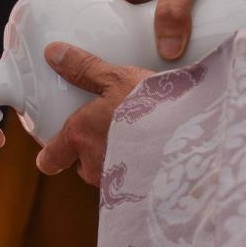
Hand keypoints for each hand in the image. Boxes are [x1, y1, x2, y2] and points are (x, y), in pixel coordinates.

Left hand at [36, 43, 151, 185]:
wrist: (194, 136)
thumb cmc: (153, 105)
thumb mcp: (117, 78)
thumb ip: (84, 69)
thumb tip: (53, 52)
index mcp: (80, 137)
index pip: (51, 160)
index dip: (52, 156)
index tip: (54, 151)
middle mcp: (94, 166)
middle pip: (83, 167)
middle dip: (92, 154)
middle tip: (109, 133)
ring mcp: (118, 184)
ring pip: (107, 176)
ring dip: (117, 163)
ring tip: (137, 142)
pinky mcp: (141, 193)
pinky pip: (132, 185)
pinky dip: (139, 173)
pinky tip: (155, 156)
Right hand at [99, 0, 224, 60]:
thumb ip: (173, 13)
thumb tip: (167, 53)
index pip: (107, 22)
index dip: (122, 44)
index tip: (139, 64)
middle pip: (129, 20)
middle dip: (145, 40)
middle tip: (162, 65)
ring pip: (149, 13)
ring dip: (161, 30)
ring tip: (175, 55)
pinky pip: (164, 4)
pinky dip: (173, 18)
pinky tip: (186, 35)